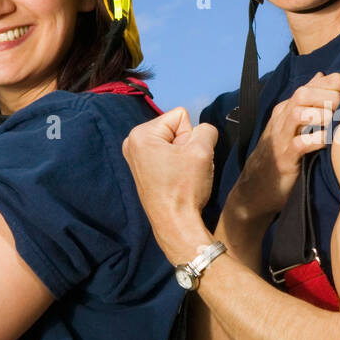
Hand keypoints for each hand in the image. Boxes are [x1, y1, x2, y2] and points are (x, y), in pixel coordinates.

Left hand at [123, 107, 218, 262]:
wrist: (175, 223)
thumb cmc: (184, 189)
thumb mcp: (202, 151)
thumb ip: (207, 129)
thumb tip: (204, 131)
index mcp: (141, 134)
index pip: (181, 116)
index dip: (191, 136)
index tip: (186, 159)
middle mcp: (132, 142)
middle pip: (175, 128)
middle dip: (186, 145)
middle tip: (184, 169)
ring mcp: (135, 156)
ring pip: (173, 142)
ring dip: (183, 155)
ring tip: (180, 175)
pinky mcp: (142, 168)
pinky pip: (167, 154)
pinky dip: (176, 164)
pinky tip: (176, 179)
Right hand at [228, 72, 339, 225]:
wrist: (256, 188)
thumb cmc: (282, 154)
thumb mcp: (293, 125)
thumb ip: (308, 102)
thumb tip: (322, 76)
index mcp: (286, 108)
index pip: (310, 85)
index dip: (334, 81)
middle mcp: (282, 118)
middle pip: (304, 94)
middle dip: (330, 96)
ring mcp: (281, 138)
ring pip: (300, 114)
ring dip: (324, 116)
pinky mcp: (284, 158)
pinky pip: (301, 144)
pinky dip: (319, 140)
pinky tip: (332, 143)